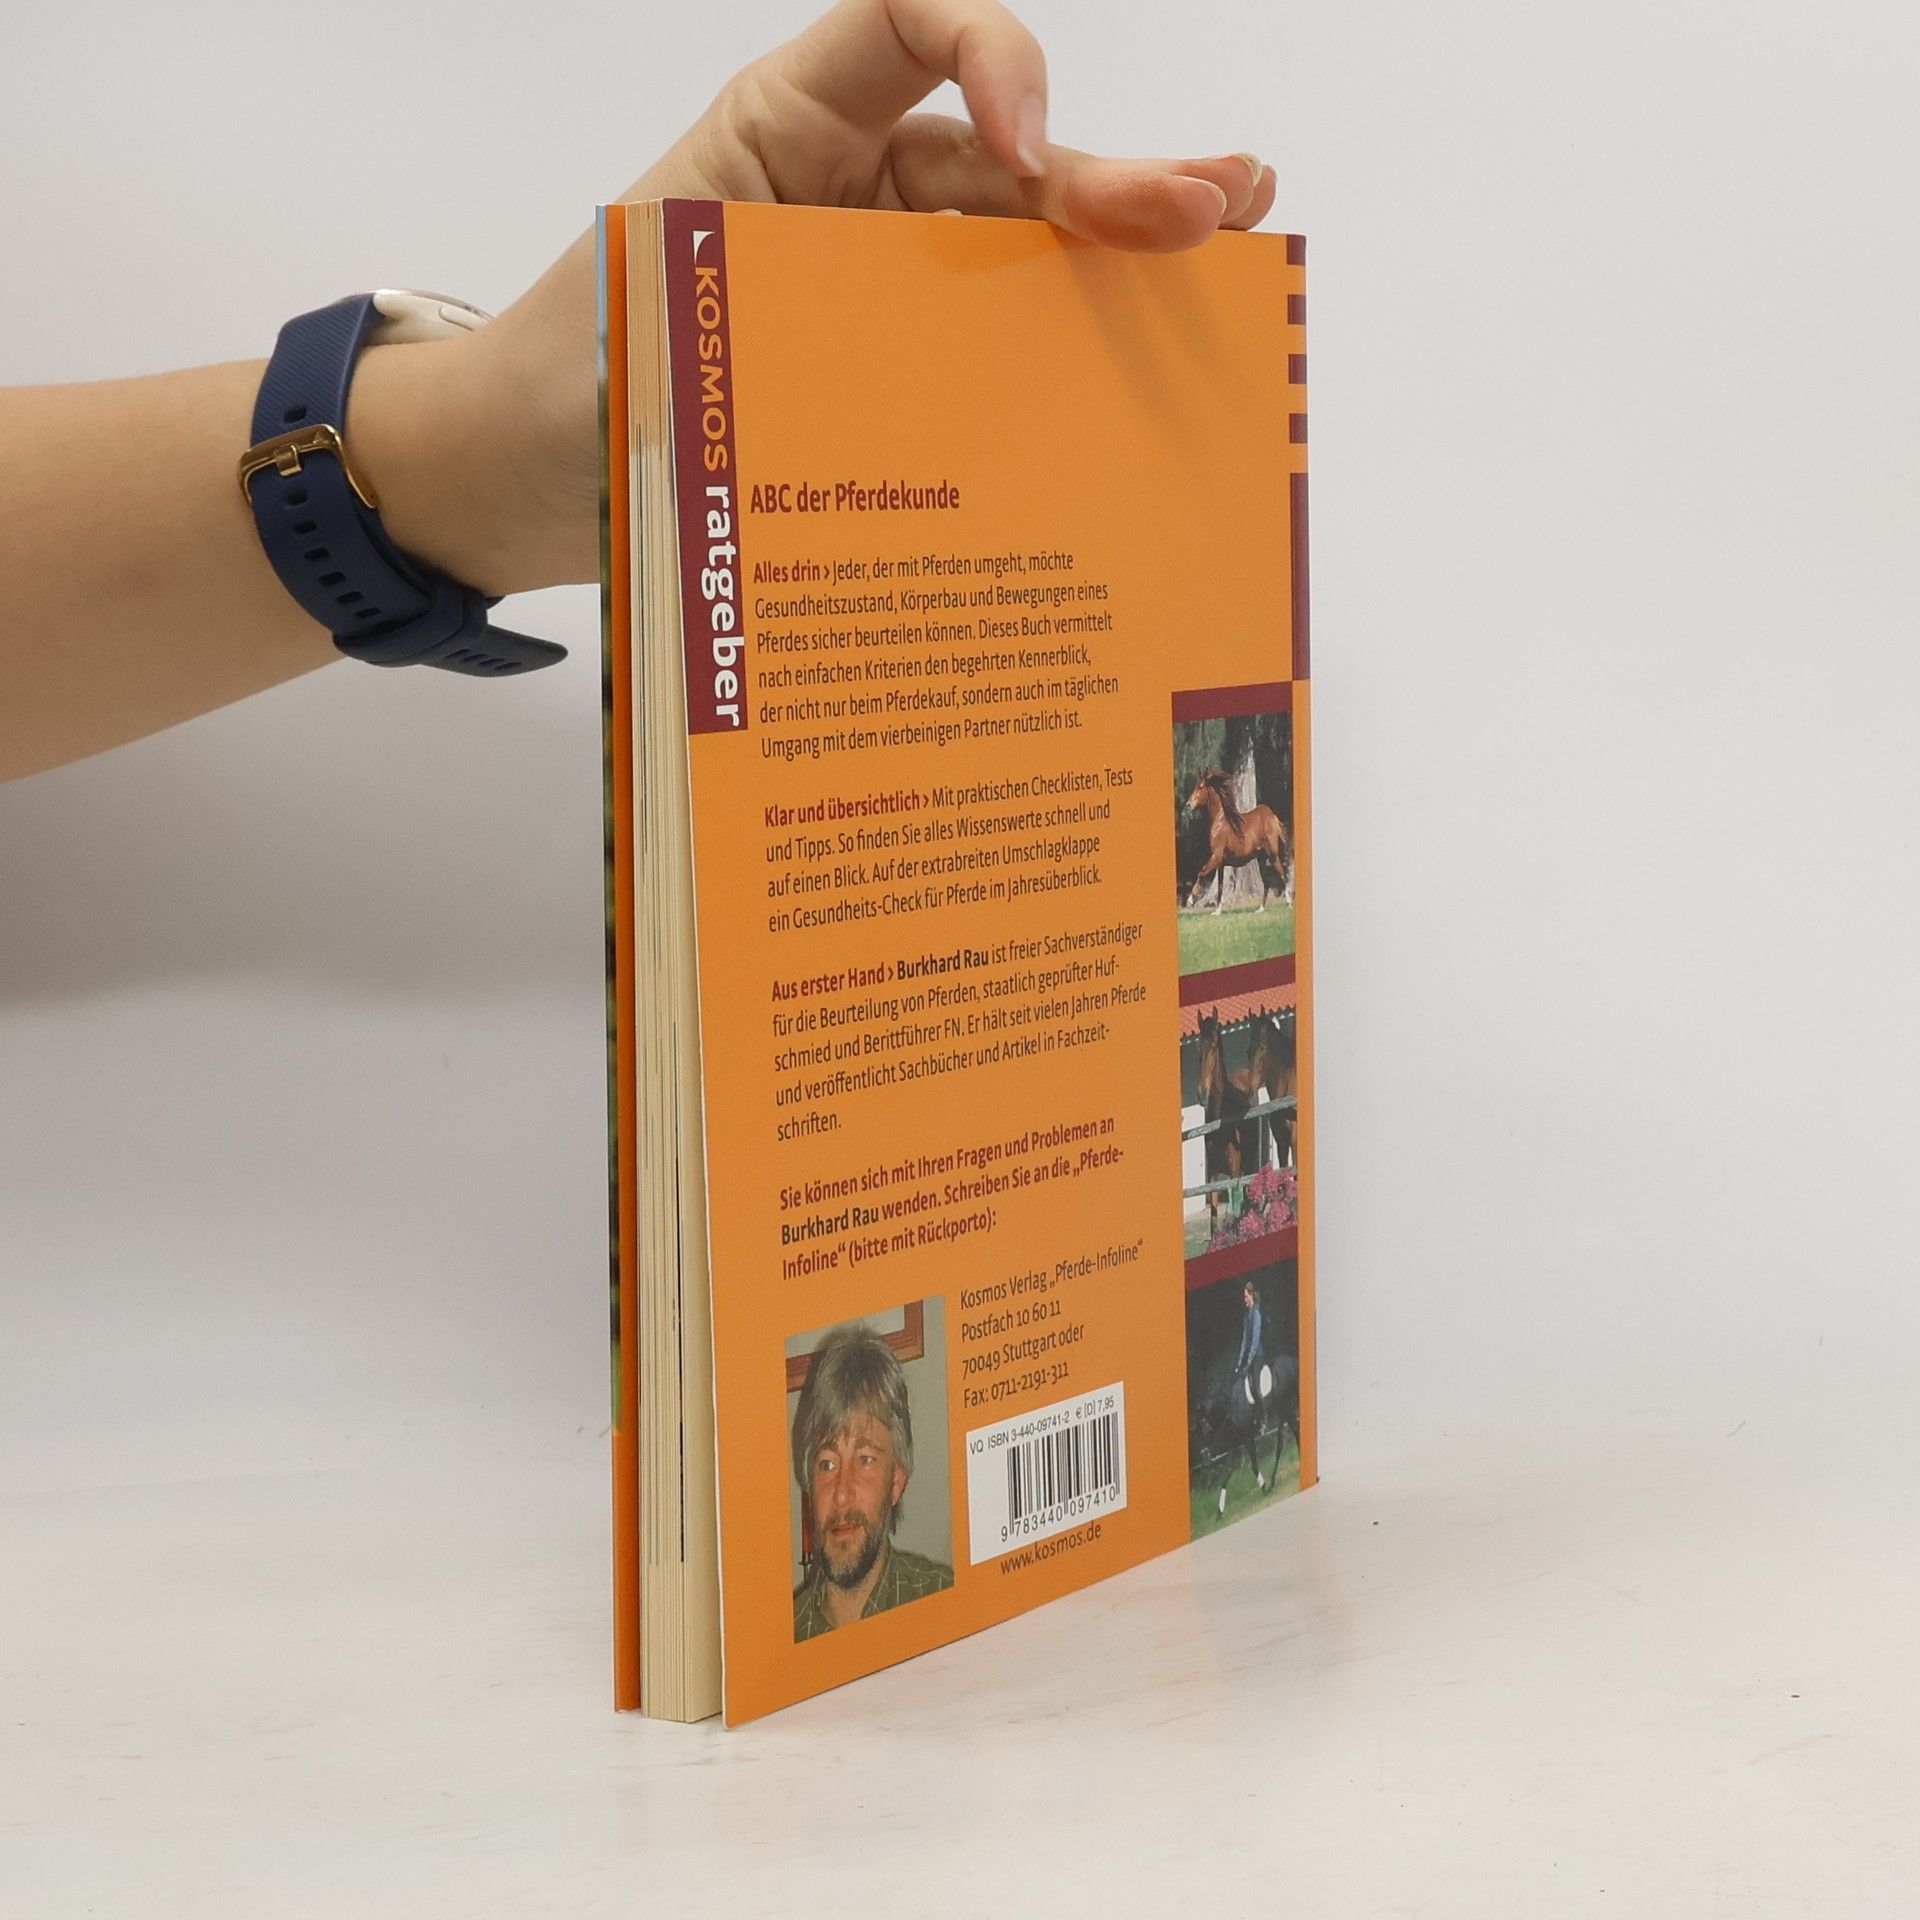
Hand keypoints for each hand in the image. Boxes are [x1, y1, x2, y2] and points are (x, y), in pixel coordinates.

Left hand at [378, 0, 1275, 599]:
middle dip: (1113, 180)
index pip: (910, 28)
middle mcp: (848, 196)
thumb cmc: (558, 376)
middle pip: (1003, 162)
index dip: (993, 59)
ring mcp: (877, 292)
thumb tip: (903, 370)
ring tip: (1226, 253)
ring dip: (1118, 260)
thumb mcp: (655, 302)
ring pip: (1017, 261)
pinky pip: (987, 361)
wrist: (508, 480)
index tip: (1029, 156)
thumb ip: (774, 292)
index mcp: (787, 132)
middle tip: (1219, 208)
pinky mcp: (888, 377)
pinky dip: (1060, 368)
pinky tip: (1137, 373)